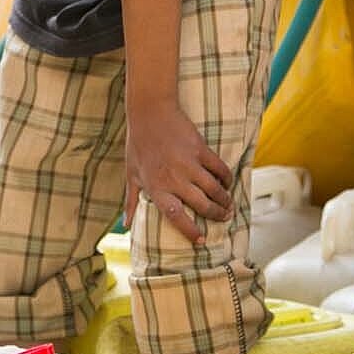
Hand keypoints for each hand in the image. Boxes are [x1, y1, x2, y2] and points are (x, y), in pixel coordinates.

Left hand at [124, 100, 233, 243]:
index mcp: (156, 187)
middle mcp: (174, 179)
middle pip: (202, 205)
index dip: (190, 231)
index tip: (201, 240)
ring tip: (228, 205)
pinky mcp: (200, 149)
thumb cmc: (138, 144)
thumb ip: (130, 201)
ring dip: (225, 200)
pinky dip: (227, 178)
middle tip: (224, 218)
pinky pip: (220, 169)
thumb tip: (125, 225)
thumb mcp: (131, 174)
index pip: (175, 216)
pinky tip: (227, 183)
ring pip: (214, 189)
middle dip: (216, 215)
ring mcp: (189, 164)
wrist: (150, 112)